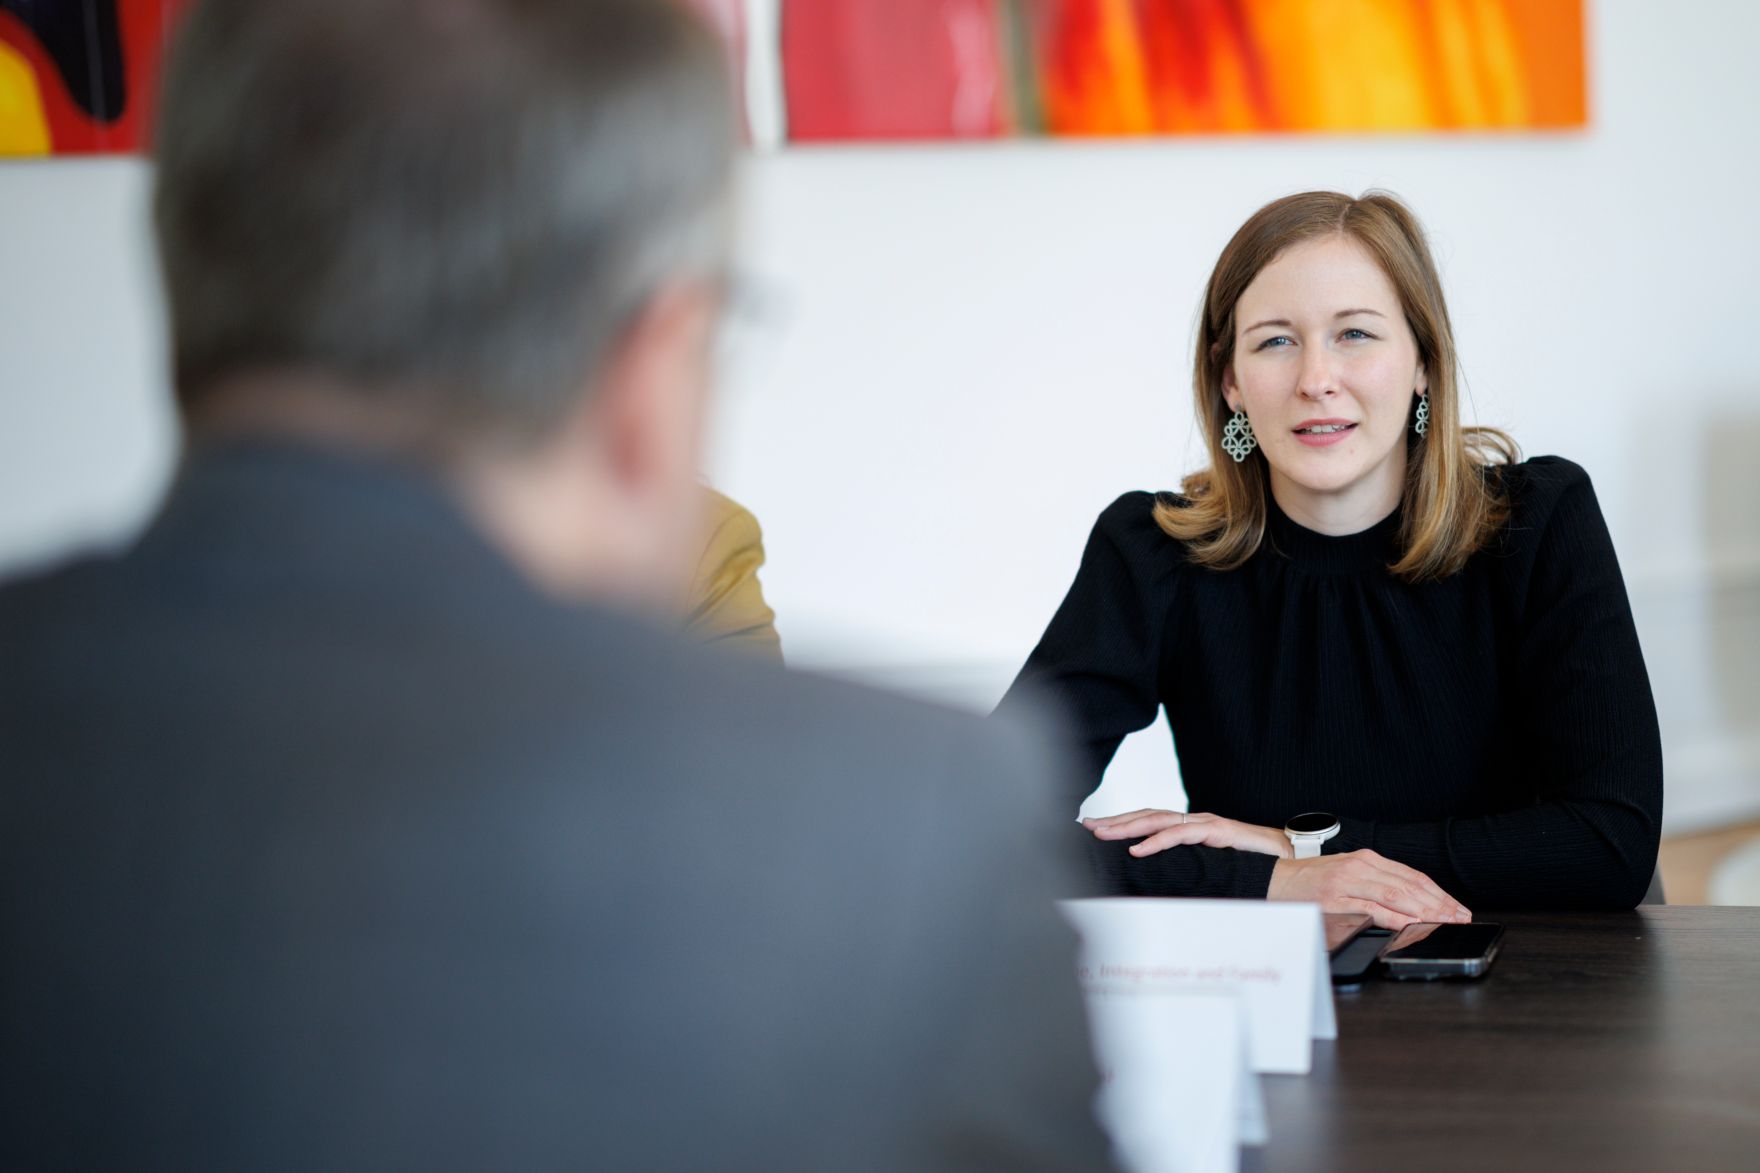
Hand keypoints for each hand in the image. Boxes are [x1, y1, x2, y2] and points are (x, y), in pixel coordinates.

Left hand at [1082, 809, 1290, 858]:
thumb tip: (1161, 886)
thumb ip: (1190, 870)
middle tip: (1088, 827)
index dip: (1122, 823)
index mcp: (1191, 828)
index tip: (1095, 830)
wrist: (1291, 860)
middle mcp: (1195, 821)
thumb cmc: (1253, 865)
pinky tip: (1138, 850)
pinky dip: (1157, 841)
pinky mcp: (1219, 831)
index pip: (1149, 821)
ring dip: (1128, 827)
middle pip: (1147, 816)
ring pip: (1159, 820)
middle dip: (1115, 821)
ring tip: (1104, 834)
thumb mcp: (1213, 869)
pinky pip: (1182, 834)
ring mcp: (1206, 823)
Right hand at [1268, 851, 1470, 929]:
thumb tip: (1412, 904)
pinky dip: (1395, 917)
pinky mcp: (1335, 899)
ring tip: (1445, 923)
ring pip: (1397, 895)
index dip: (1439, 893)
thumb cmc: (1310, 882)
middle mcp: (1360, 866)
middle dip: (1440, 904)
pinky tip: (1412, 924)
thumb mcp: (1347, 876)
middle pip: (1410, 885)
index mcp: (1366, 859)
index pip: (1413, 876)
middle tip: (1461, 918)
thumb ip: (1376, 885)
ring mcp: (1347, 882)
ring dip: (1425, 910)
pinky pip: (1372, 909)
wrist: (1273, 881)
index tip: (1458, 908)